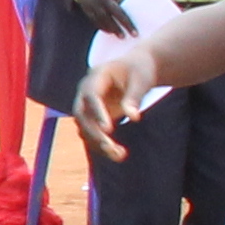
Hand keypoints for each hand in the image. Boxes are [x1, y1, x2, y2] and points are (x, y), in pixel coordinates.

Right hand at [68, 45, 144, 164]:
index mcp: (96, 76)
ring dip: (99, 143)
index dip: (97, 112)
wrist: (136, 69)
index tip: (108, 130)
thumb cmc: (140, 70)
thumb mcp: (142, 79)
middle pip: (82, 115)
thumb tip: (133, 118)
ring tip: (120, 155)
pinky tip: (119, 155)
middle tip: (111, 147)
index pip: (91, 96)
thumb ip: (135, 96)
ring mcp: (88, 106)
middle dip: (94, 133)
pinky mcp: (94, 118)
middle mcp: (86, 92)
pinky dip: (103, 145)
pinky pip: (93, 134)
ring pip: (85, 128)